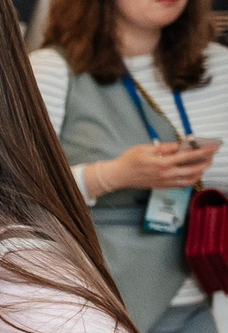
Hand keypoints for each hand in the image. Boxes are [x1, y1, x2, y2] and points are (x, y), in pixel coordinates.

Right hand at [96, 140, 215, 193]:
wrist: (119, 175)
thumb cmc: (129, 160)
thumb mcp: (144, 148)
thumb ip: (163, 147)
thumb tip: (178, 146)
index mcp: (163, 162)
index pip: (188, 156)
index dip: (203, 151)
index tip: (214, 147)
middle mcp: (167, 173)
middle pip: (193, 169)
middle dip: (205, 162)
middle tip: (211, 156)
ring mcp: (165, 181)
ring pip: (190, 179)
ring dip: (200, 172)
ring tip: (204, 166)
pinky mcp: (163, 186)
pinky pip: (182, 185)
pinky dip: (191, 180)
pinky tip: (194, 175)